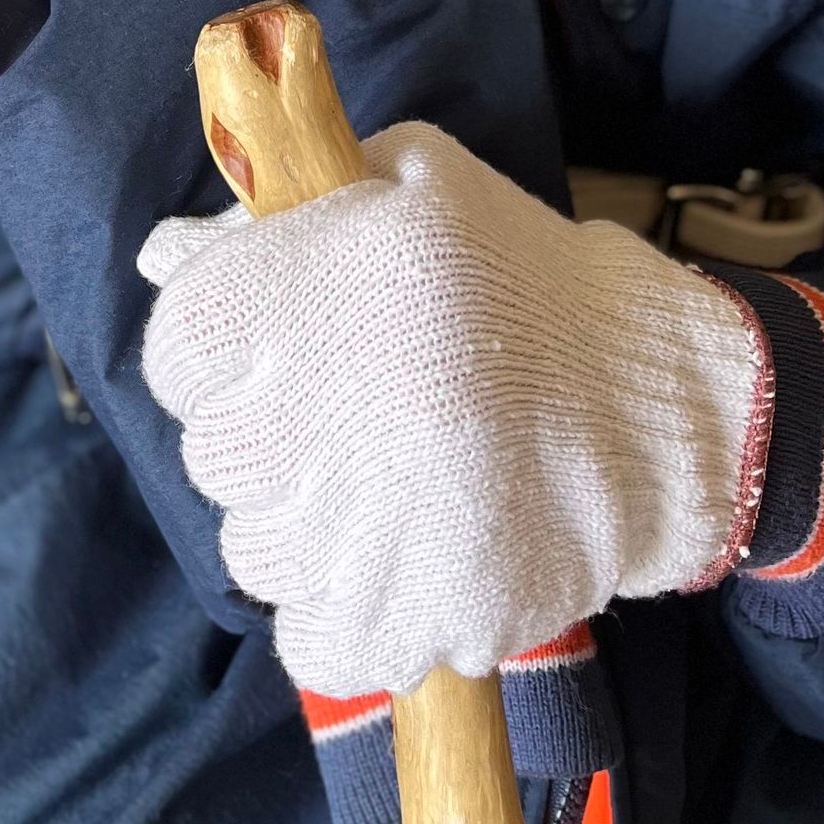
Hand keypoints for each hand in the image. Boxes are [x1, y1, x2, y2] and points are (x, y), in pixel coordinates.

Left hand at [139, 124, 767, 697]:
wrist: (662, 408)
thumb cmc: (520, 278)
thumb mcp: (411, 187)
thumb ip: (279, 216)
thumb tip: (161, 254)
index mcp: (332, 279)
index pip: (180, 343)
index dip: (218, 345)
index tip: (273, 342)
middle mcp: (342, 401)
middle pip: (213, 449)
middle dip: (265, 429)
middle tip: (351, 409)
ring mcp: (376, 525)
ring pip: (253, 550)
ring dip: (301, 520)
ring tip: (386, 478)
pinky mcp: (419, 619)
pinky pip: (312, 636)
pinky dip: (342, 609)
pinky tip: (397, 551)